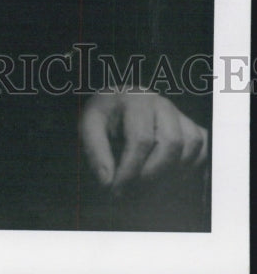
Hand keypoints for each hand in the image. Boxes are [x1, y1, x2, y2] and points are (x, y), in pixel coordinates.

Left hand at [80, 89, 207, 193]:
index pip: (140, 139)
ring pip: (191, 146)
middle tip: (131, 193)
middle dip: (152, 175)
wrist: (115, 108)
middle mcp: (161, 102)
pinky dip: (190, 166)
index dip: (130, 171)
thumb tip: (107, 182)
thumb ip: (95, 152)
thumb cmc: (102, 118)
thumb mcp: (89, 128)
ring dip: (172, 172)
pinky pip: (203, 148)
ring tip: (146, 185)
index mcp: (134, 99)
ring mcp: (179, 114)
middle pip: (171, 143)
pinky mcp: (190, 126)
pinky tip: (166, 177)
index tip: (115, 191)